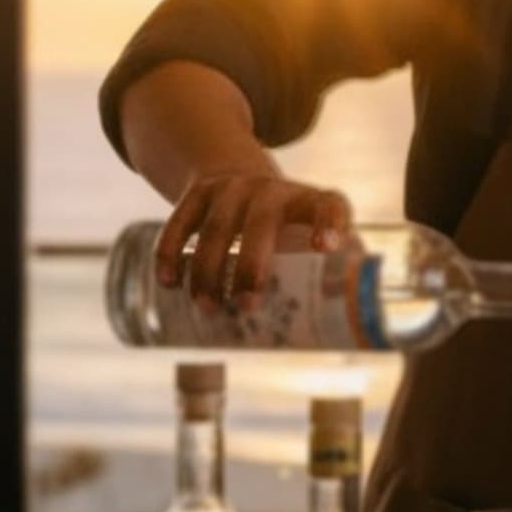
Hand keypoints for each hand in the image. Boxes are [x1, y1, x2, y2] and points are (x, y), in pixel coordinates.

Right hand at [154, 161, 352, 313]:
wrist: (235, 175)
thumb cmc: (282, 225)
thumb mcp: (304, 235)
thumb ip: (323, 275)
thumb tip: (344, 336)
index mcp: (308, 201)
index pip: (329, 205)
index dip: (330, 222)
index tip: (326, 247)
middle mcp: (271, 190)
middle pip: (261, 224)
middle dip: (252, 266)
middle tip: (245, 306)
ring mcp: (231, 187)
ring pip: (216, 227)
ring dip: (207, 270)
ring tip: (206, 307)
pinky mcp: (198, 191)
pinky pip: (180, 220)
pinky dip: (170, 252)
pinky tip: (167, 282)